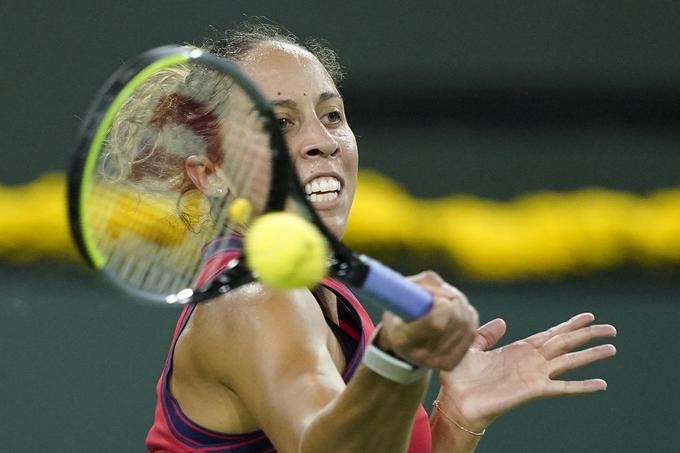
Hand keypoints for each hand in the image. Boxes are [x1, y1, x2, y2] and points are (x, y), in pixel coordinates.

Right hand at [377, 271, 478, 369]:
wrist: (401, 340)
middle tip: (442, 295)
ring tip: (447, 301)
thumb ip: (422, 285)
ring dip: (461, 306)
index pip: (435, 322)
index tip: (436, 296)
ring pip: (466, 326)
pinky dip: (467, 317)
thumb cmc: (399, 312)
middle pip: (456, 322)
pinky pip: (471, 333)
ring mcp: (436, 362)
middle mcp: (420, 355)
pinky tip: (456, 312)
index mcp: (402, 338)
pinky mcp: (450, 363)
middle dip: (454, 300)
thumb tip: (443, 288)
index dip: (442, 303)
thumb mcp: (401, 293)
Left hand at [436, 313, 616, 431]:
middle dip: (587, 335)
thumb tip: (502, 322)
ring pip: (570, 361)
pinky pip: (563, 387)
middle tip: (611, 329)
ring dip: (591, 355)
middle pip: (566, 343)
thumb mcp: (472, 346)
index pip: (551, 334)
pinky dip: (583, 386)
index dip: (569, 325)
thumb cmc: (460, 376)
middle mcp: (531, 361)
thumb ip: (487, 334)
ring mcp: (535, 375)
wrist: (455, 399)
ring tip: (612, 348)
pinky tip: (601, 383)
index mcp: (519, 350)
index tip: (589, 316)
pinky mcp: (534, 389)